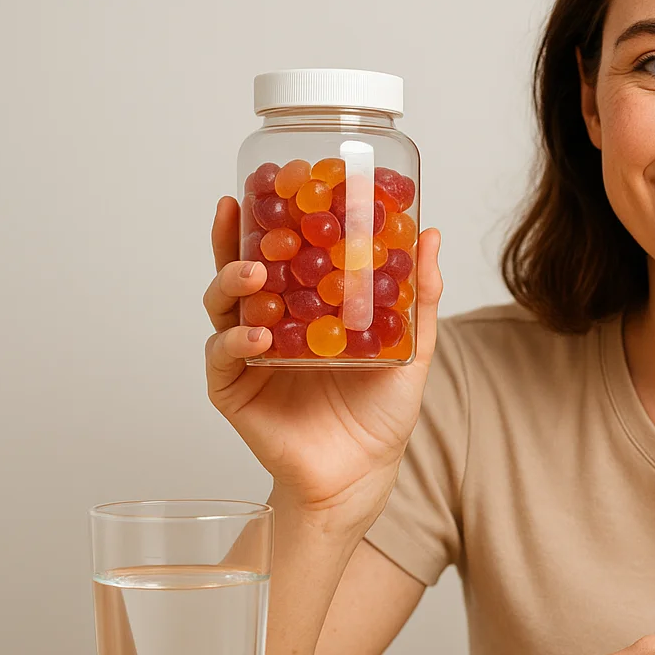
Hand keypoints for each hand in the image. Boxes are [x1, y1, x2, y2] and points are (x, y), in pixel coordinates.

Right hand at [203, 196, 443, 527]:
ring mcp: (247, 353)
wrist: (363, 473)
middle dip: (234, 237)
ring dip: (232, 283)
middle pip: (240, 268)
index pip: (282, 252)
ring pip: (224, 307)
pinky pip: (224, 358)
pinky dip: (236, 343)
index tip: (271, 181)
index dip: (271, 218)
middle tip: (239, 210)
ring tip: (253, 274)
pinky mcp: (234, 389)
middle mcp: (270, 322)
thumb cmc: (381, 412)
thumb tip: (430, 235)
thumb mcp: (410, 348)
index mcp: (305, 306)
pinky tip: (258, 338)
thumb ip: (418, 296)